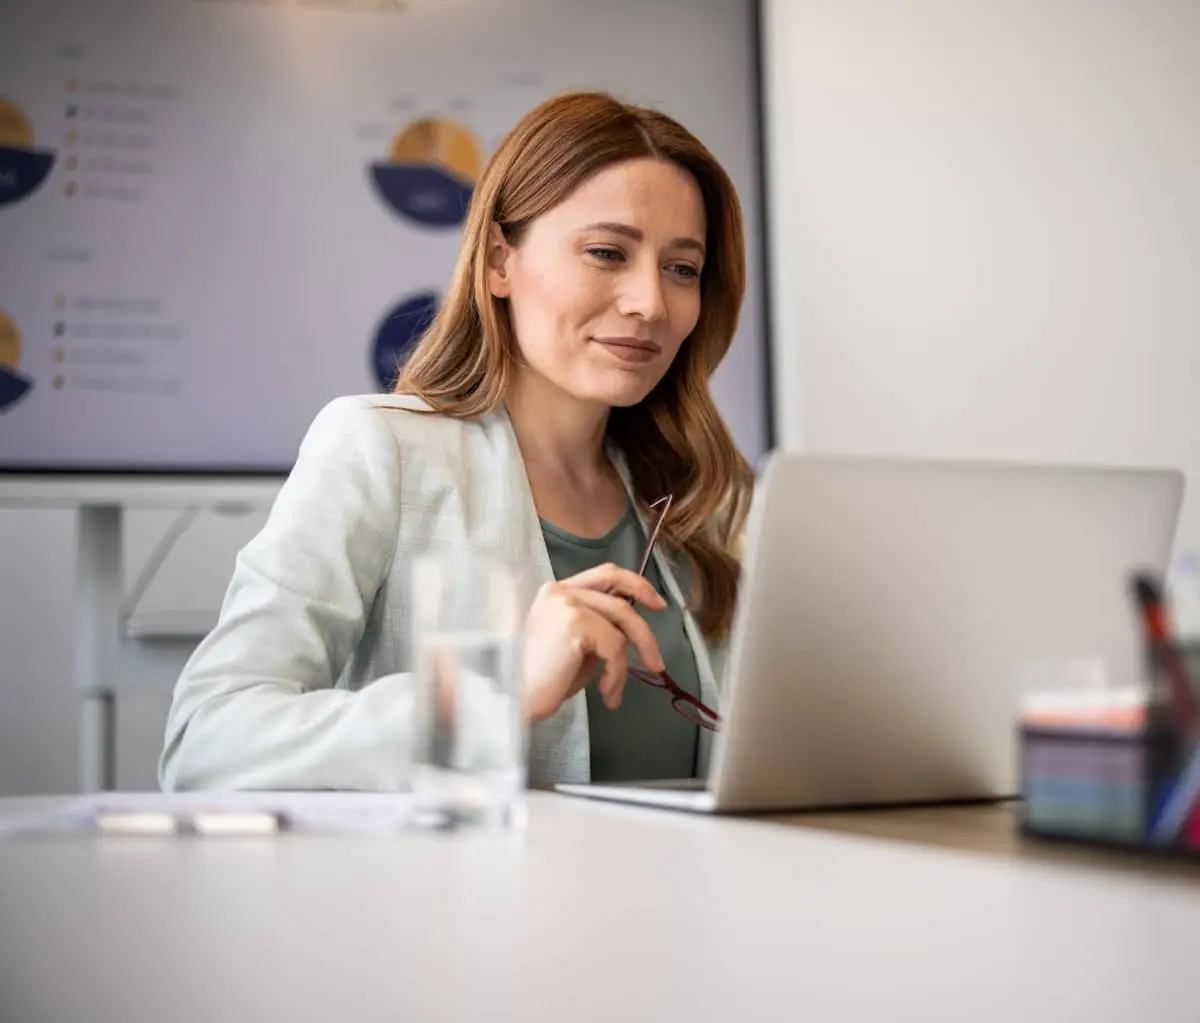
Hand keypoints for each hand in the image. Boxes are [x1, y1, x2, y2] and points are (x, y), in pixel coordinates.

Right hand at [522, 562, 666, 723]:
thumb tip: (629, 632)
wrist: (512, 698)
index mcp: (557, 591)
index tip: (654, 602)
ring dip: (628, 662)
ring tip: (616, 691)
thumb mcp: (574, 648)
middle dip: (644, 625)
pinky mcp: (574, 622)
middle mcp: (560, 590)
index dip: (635, 584)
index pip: (605, 574)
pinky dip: (616, 674)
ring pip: (621, 624)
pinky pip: (614, 647)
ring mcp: (567, 603)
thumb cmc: (539, 680)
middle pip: (619, 596)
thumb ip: (598, 631)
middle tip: (657, 657)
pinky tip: (606, 694)